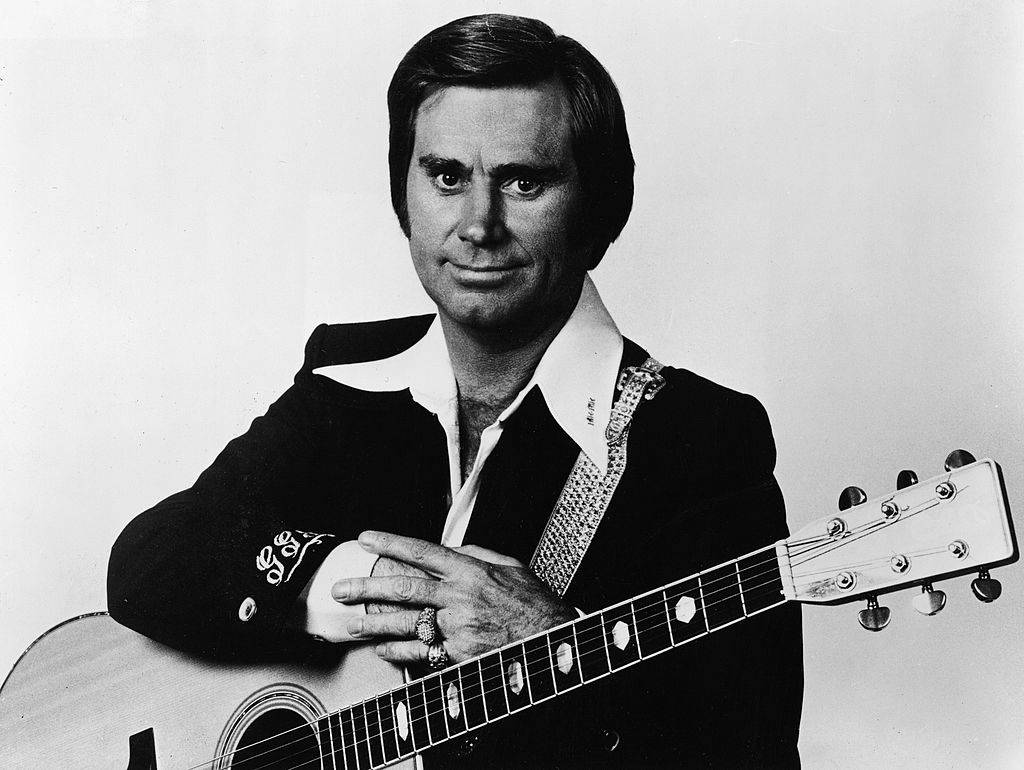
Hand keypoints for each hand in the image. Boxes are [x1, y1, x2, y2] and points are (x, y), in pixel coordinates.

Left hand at [333, 531, 576, 663]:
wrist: (552, 640)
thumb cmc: (534, 604)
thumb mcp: (509, 566)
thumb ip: (475, 556)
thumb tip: (450, 550)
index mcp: (469, 571)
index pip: (421, 551)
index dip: (390, 543)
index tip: (366, 538)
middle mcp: (459, 598)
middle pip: (403, 588)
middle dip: (367, 587)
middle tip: (341, 589)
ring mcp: (457, 629)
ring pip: (406, 623)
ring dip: (373, 623)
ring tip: (351, 622)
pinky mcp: (459, 656)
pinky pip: (421, 654)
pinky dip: (399, 652)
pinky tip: (382, 649)